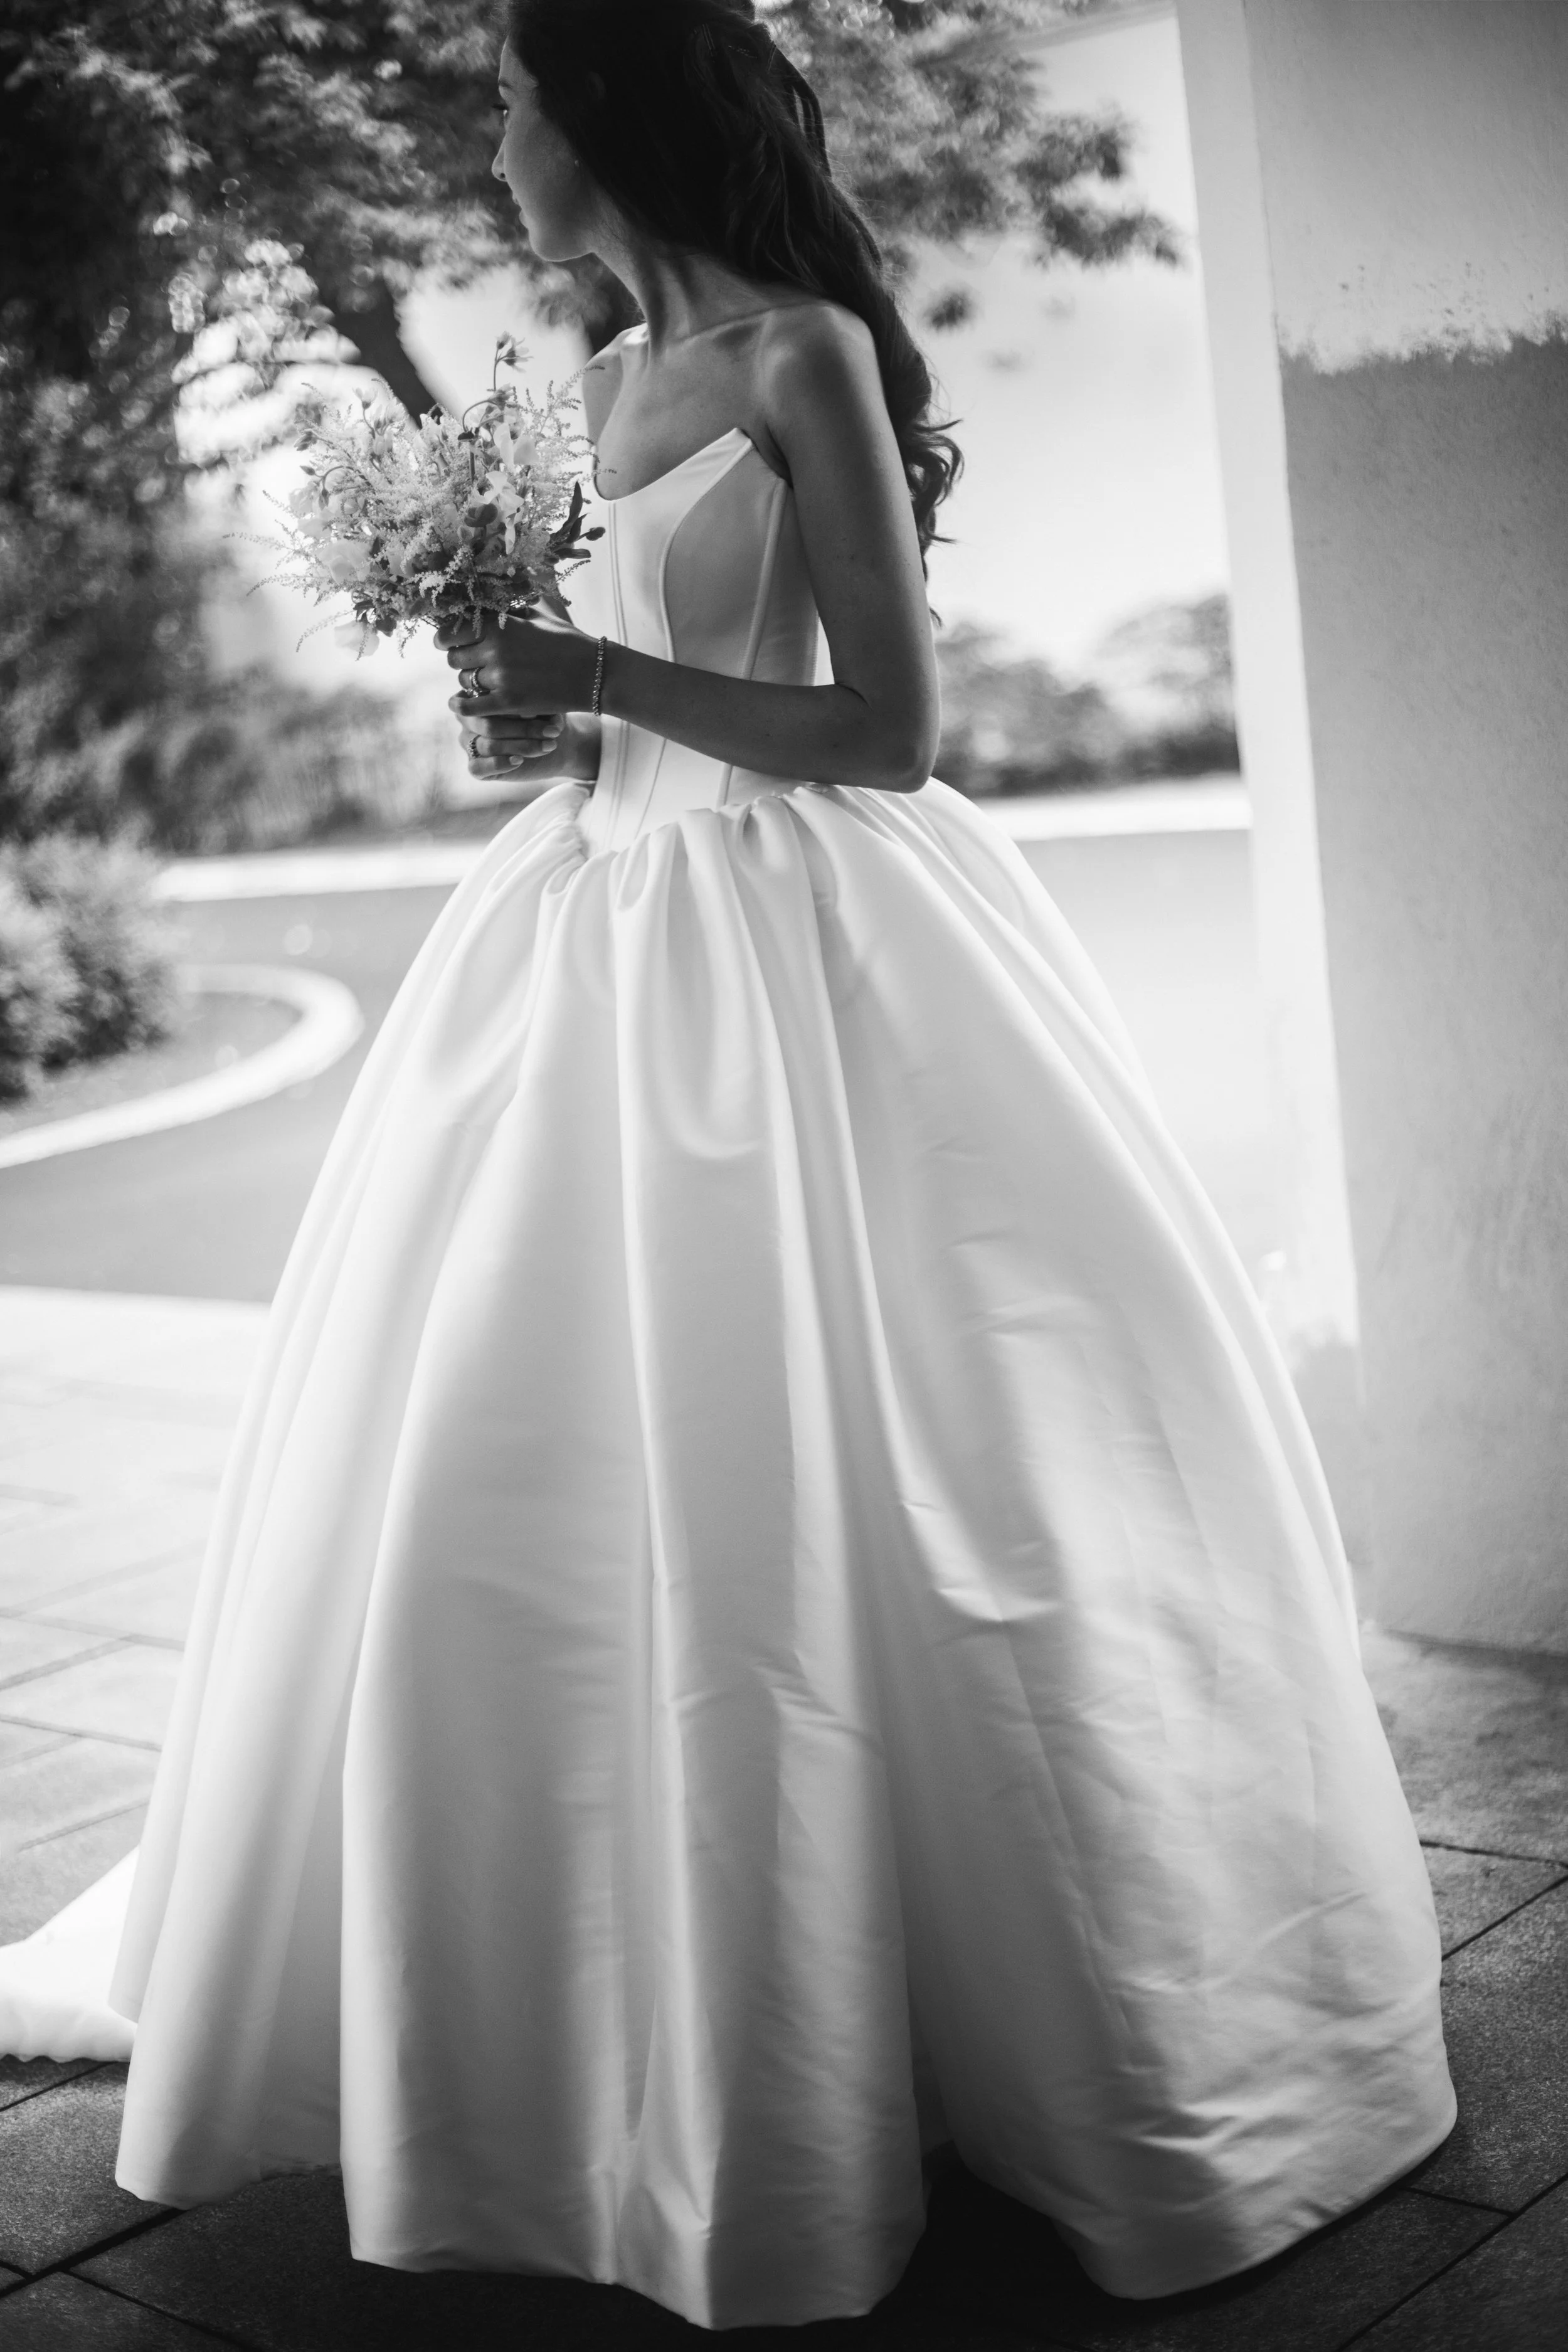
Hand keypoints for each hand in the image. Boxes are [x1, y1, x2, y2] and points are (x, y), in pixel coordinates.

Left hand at [437, 605, 596, 716]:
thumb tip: (489, 597)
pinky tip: (457, 704)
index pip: (454, 629)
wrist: (593, 672)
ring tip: (482, 681)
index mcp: (499, 624)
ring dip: (470, 681)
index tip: (443, 641)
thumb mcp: (538, 614)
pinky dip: (462, 705)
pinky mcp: (509, 702)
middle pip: (455, 657)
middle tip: (468, 662)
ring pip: (465, 680)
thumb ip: (510, 609)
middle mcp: (495, 648)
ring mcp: (501, 677)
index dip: (444, 636)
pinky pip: (471, 706)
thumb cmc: (567, 641)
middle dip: (459, 659)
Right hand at [452, 700, 565, 781]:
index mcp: (476, 695)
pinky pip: (478, 767)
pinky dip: (500, 764)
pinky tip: (519, 761)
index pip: (486, 701)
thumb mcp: (542, 705)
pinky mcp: (475, 766)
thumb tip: (526, 712)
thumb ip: (531, 704)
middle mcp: (467, 718)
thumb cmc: (545, 717)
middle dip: (523, 730)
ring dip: (522, 747)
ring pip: (489, 746)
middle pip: (488, 725)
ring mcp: (468, 742)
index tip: (539, 713)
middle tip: (551, 733)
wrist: (554, 743)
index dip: (512, 709)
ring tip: (547, 746)